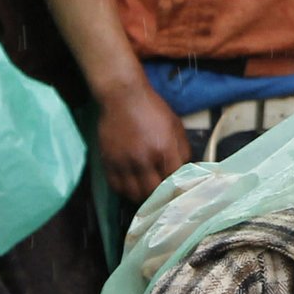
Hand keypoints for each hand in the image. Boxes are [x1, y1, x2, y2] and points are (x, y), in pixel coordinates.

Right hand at [94, 79, 189, 202]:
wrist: (123, 96)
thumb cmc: (153, 109)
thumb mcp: (176, 126)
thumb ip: (182, 151)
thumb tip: (185, 171)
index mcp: (164, 148)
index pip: (174, 180)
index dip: (178, 189)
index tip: (179, 193)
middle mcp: (143, 158)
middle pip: (153, 192)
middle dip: (160, 197)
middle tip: (162, 197)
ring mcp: (123, 161)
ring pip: (133, 193)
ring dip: (142, 197)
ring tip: (147, 195)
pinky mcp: (108, 160)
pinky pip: (116, 186)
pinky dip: (125, 191)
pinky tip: (131, 188)